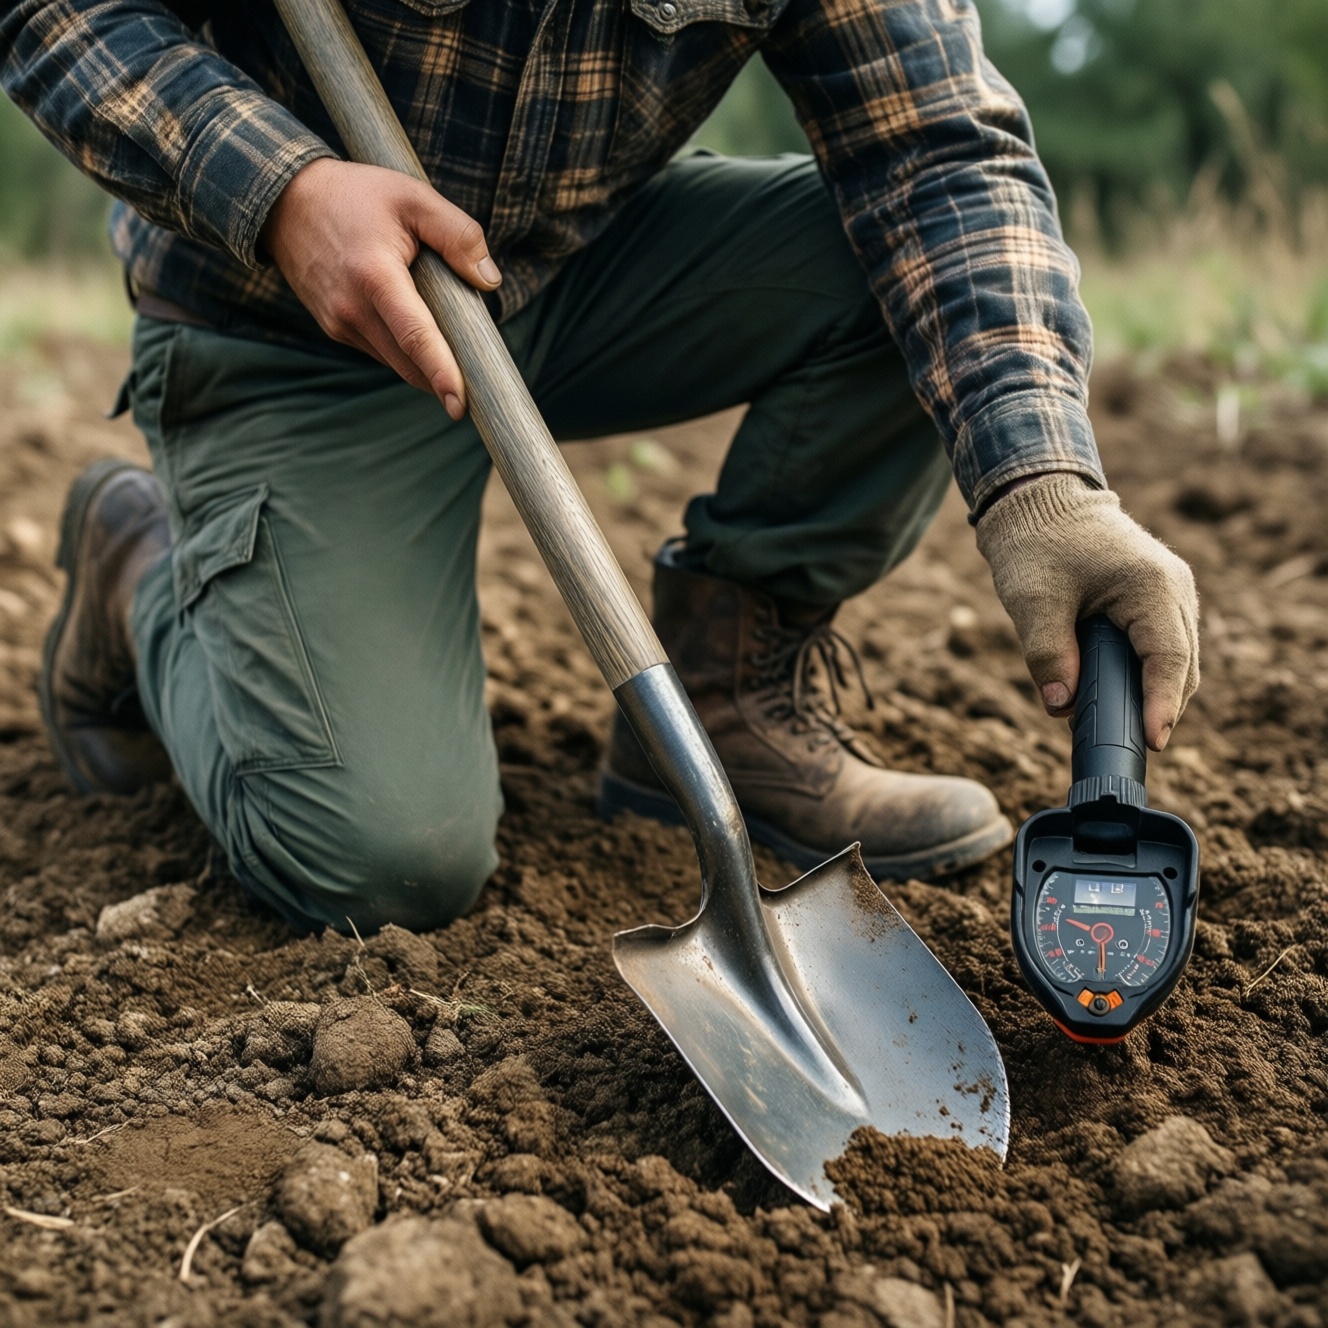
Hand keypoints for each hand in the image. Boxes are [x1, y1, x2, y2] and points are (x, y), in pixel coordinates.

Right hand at [260, 158, 500, 419]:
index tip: (461, 405)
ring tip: (457, 355)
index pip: (414, 335)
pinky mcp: (336, 329)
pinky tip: (423, 336)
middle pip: (410, 362)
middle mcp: (352, 309)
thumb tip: (489, 281)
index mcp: (374, 276)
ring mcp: (340, 324)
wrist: (286, 203)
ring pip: (397, 362)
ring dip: (427, 367)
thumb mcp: (413, 196)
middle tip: (481, 391)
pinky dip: (407, 352)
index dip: (441, 372)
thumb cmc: (356, 196)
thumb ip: (457, 234)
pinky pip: (382, 351)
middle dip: (445, 381)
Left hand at [975, 473, 1198, 749]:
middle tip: (1122, 745)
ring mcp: (1172, 592)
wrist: (1039, 502)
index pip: (1168, 659)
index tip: (1151, 742)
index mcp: (1150, 585)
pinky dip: (1143, 674)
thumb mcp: (1032, 601)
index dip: (1161, 705)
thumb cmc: (1035, 543)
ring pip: (1177, 660)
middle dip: (1157, 708)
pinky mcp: (1159, 598)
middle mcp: (1174, 588)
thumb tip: (1060, 708)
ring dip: (1150, 693)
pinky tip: (1114, 696)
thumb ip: (1046, 654)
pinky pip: (1162, 647)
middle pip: (1181, 666)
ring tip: (1112, 725)